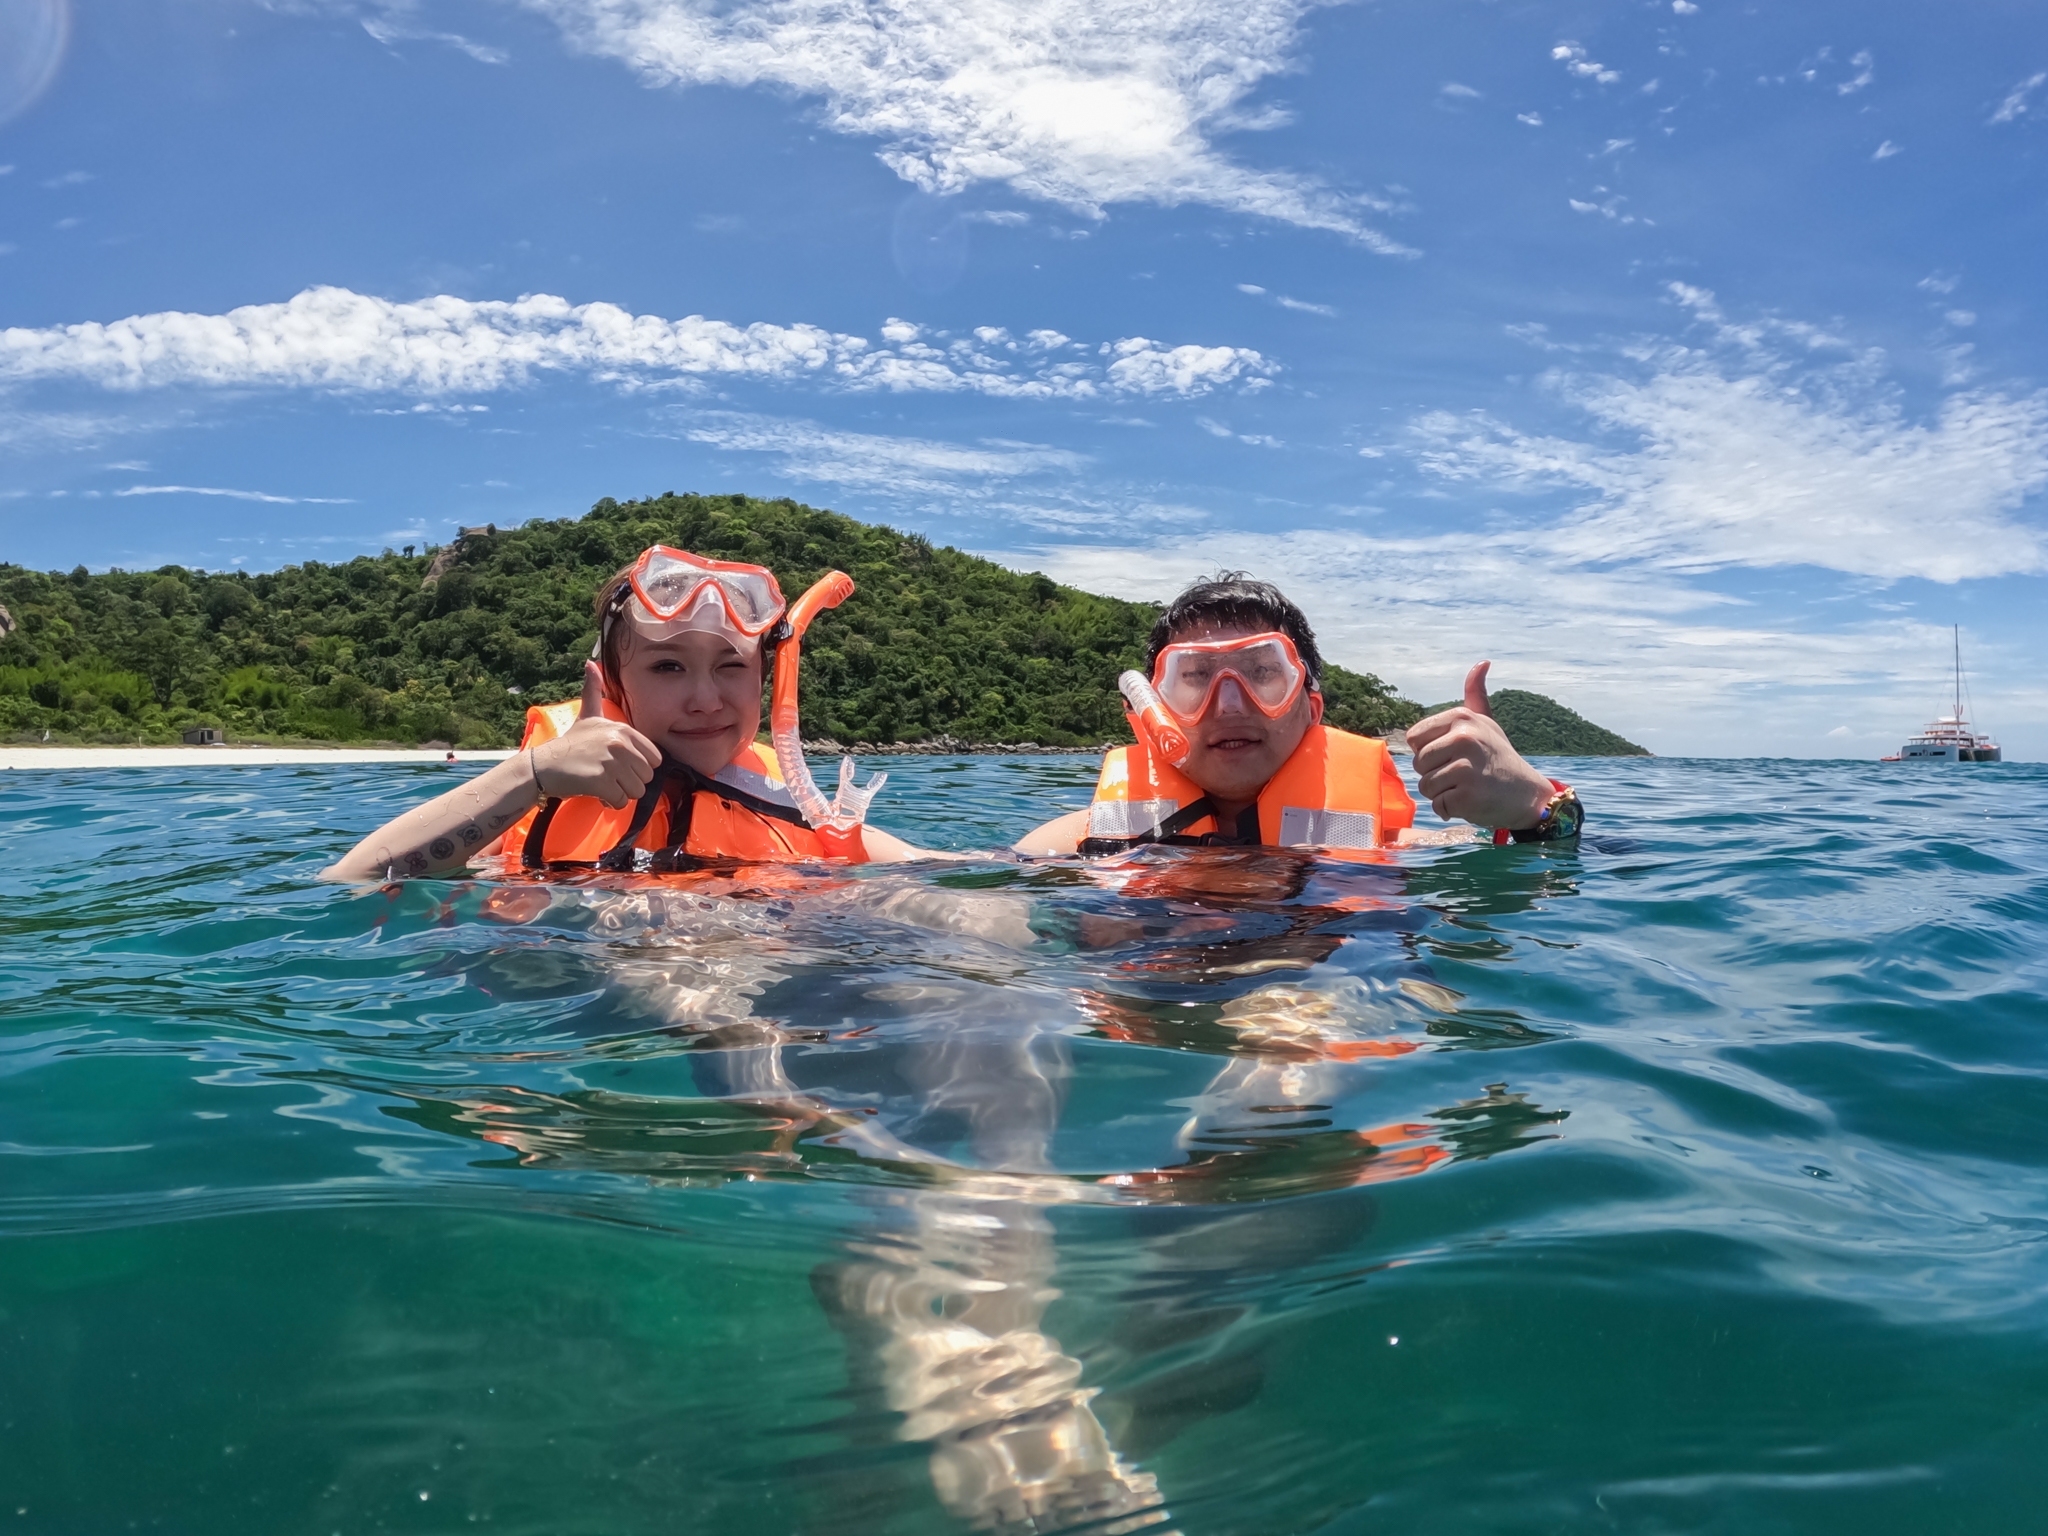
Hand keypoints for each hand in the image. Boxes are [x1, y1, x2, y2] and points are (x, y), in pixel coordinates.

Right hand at [529, 662, 663, 808]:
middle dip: (629, 781)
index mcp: (623, 729)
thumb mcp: (587, 715)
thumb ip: (593, 691)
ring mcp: (611, 762)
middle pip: (646, 777)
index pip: (654, 759)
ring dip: (620, 792)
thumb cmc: (569, 744)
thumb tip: (590, 663)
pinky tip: (596, 792)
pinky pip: (620, 801)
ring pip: (635, 791)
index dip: (638, 766)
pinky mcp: (601, 781)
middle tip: (608, 775)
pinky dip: (609, 802)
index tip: (619, 764)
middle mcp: (619, 743)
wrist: (543, 766)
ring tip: (602, 783)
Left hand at [1406, 662, 1555, 829]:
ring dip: (1441, 794)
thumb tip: (1482, 663)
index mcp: (1462, 718)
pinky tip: (1471, 802)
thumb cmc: (1499, 758)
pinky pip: (1438, 806)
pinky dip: (1449, 811)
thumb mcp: (1486, 723)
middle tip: (1462, 775)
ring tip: (1467, 787)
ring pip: (1425, 787)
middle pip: (1418, 763)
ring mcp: (1466, 767)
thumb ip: (1476, 695)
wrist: (1528, 795)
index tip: (1453, 754)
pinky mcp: (1468, 795)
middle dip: (1434, 775)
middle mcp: (1464, 738)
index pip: (1414, 738)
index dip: (1429, 751)